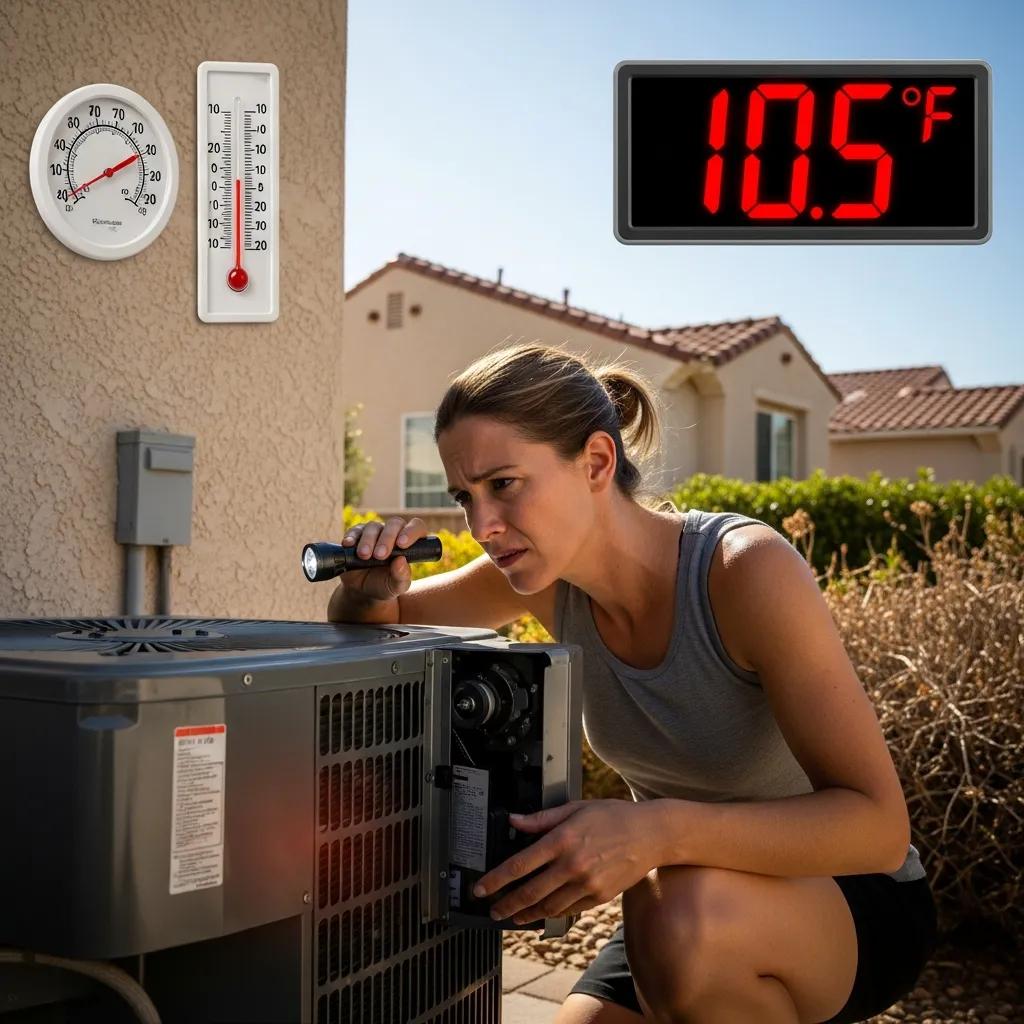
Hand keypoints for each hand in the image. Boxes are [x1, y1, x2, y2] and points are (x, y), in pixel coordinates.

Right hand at [339, 516, 425, 600]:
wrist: (362, 590)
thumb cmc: (385, 585)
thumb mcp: (396, 586)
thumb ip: (401, 576)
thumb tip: (400, 561)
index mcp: (409, 543)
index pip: (417, 527)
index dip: (411, 532)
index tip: (402, 544)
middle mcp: (394, 534)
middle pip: (394, 524)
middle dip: (387, 538)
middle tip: (380, 555)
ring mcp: (375, 532)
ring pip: (373, 526)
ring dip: (369, 540)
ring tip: (365, 556)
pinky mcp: (357, 534)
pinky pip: (355, 530)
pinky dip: (352, 537)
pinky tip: (349, 545)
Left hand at [473, 799, 658, 923]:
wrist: (651, 834)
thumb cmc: (614, 816)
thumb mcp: (575, 808)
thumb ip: (542, 818)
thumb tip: (514, 820)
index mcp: (563, 839)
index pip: (519, 864)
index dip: (496, 879)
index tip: (481, 888)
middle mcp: (572, 864)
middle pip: (529, 892)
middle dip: (505, 904)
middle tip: (492, 909)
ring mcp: (587, 884)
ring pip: (547, 906)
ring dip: (525, 914)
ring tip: (512, 916)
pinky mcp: (598, 897)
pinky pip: (568, 910)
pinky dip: (550, 914)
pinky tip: (540, 913)